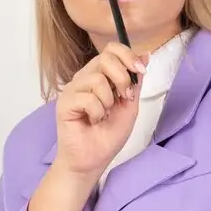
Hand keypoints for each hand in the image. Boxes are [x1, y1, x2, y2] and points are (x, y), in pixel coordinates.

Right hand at [52, 43, 149, 179]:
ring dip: (108, 101)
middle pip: (106, 58)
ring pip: (98, 79)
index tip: (140, 71)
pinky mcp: (65, 102)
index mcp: (99, 75)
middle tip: (123, 98)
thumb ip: (135, 81)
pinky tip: (92, 121)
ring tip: (103, 115)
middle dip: (122, 79)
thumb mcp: (130, 105)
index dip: (128, 56)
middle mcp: (84, 78)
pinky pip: (88, 98)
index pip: (112, 49)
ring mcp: (73, 89)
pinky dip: (97, 112)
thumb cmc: (108, 136)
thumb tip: (145, 54)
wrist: (92, 161)